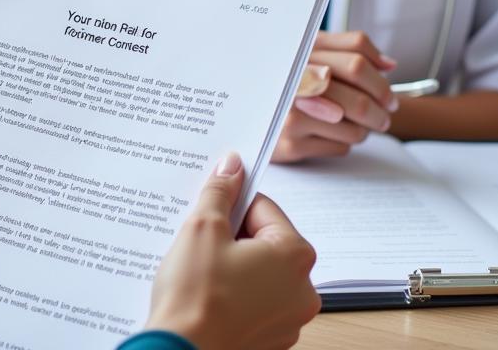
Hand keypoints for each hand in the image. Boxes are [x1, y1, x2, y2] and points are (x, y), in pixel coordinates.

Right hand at [146, 152, 319, 349]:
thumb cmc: (195, 295)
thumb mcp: (203, 227)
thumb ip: (220, 190)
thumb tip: (232, 165)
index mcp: (294, 255)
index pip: (263, 207)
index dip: (231, 204)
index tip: (210, 210)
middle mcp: (302, 289)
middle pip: (265, 239)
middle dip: (233, 235)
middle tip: (201, 242)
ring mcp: (289, 319)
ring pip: (260, 271)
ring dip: (234, 263)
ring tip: (201, 270)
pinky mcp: (271, 339)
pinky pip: (256, 300)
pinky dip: (235, 292)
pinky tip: (208, 294)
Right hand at [273, 31, 398, 162]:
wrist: (243, 108)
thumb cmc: (286, 78)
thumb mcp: (311, 51)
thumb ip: (350, 48)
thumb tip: (389, 64)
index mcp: (300, 52)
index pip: (355, 60)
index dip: (379, 81)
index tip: (387, 95)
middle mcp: (292, 82)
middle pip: (360, 101)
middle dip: (381, 112)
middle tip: (385, 115)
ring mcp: (289, 116)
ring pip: (354, 129)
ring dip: (364, 129)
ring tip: (351, 122)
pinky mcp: (290, 145)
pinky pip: (340, 147)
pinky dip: (343, 142)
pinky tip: (328, 132)